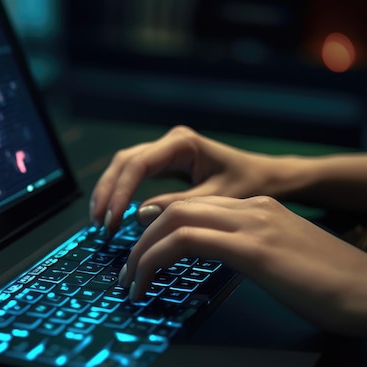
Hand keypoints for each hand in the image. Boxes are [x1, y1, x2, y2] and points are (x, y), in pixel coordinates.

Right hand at [90, 125, 281, 235]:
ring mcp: (165, 152)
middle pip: (124, 162)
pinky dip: (121, 193)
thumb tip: (139, 215)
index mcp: (182, 143)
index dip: (120, 192)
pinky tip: (114, 213)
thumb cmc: (248, 184)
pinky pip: (134, 175)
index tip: (112, 220)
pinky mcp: (165, 165)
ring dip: (110, 192)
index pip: (138, 164)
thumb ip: (178, 205)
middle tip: (99, 224)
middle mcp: (169, 143)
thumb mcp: (216, 198)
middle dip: (108, 192)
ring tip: (100, 221)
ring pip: (124, 167)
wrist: (267, 178)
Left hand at [118, 195, 366, 339]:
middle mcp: (252, 209)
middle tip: (126, 271)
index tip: (141, 254)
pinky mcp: (254, 247)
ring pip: (174, 220)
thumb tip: (216, 261)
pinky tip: (146, 281)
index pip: (192, 208)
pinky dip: (156, 259)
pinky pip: (187, 241)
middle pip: (175, 209)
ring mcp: (253, 223)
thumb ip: (249, 252)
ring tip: (130, 282)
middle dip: (141, 239)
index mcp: (258, 209)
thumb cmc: (333, 286)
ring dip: (142, 251)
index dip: (158, 228)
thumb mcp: (282, 261)